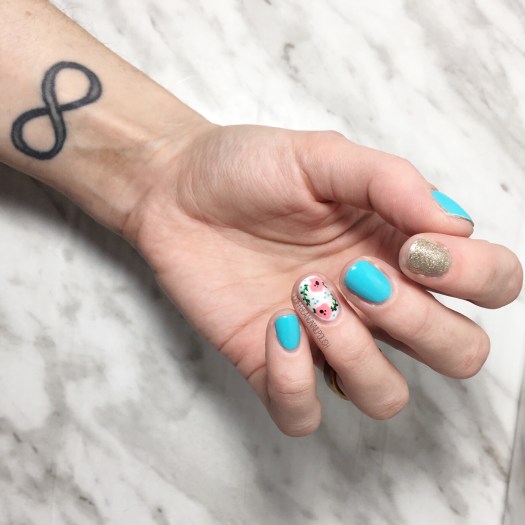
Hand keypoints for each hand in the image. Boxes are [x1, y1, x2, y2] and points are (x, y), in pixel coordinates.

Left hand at [126, 124, 521, 435]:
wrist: (175, 192)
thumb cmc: (248, 167)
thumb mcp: (322, 156)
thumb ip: (391, 182)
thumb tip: (455, 228)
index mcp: (399, 248)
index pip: (492, 284)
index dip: (476, 277)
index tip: (416, 247)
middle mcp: (375, 303)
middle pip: (456, 354)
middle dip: (419, 324)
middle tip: (358, 276)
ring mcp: (325, 340)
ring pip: (386, 397)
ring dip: (355, 354)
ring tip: (306, 297)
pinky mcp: (272, 364)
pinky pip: (306, 413)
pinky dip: (295, 382)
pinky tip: (272, 326)